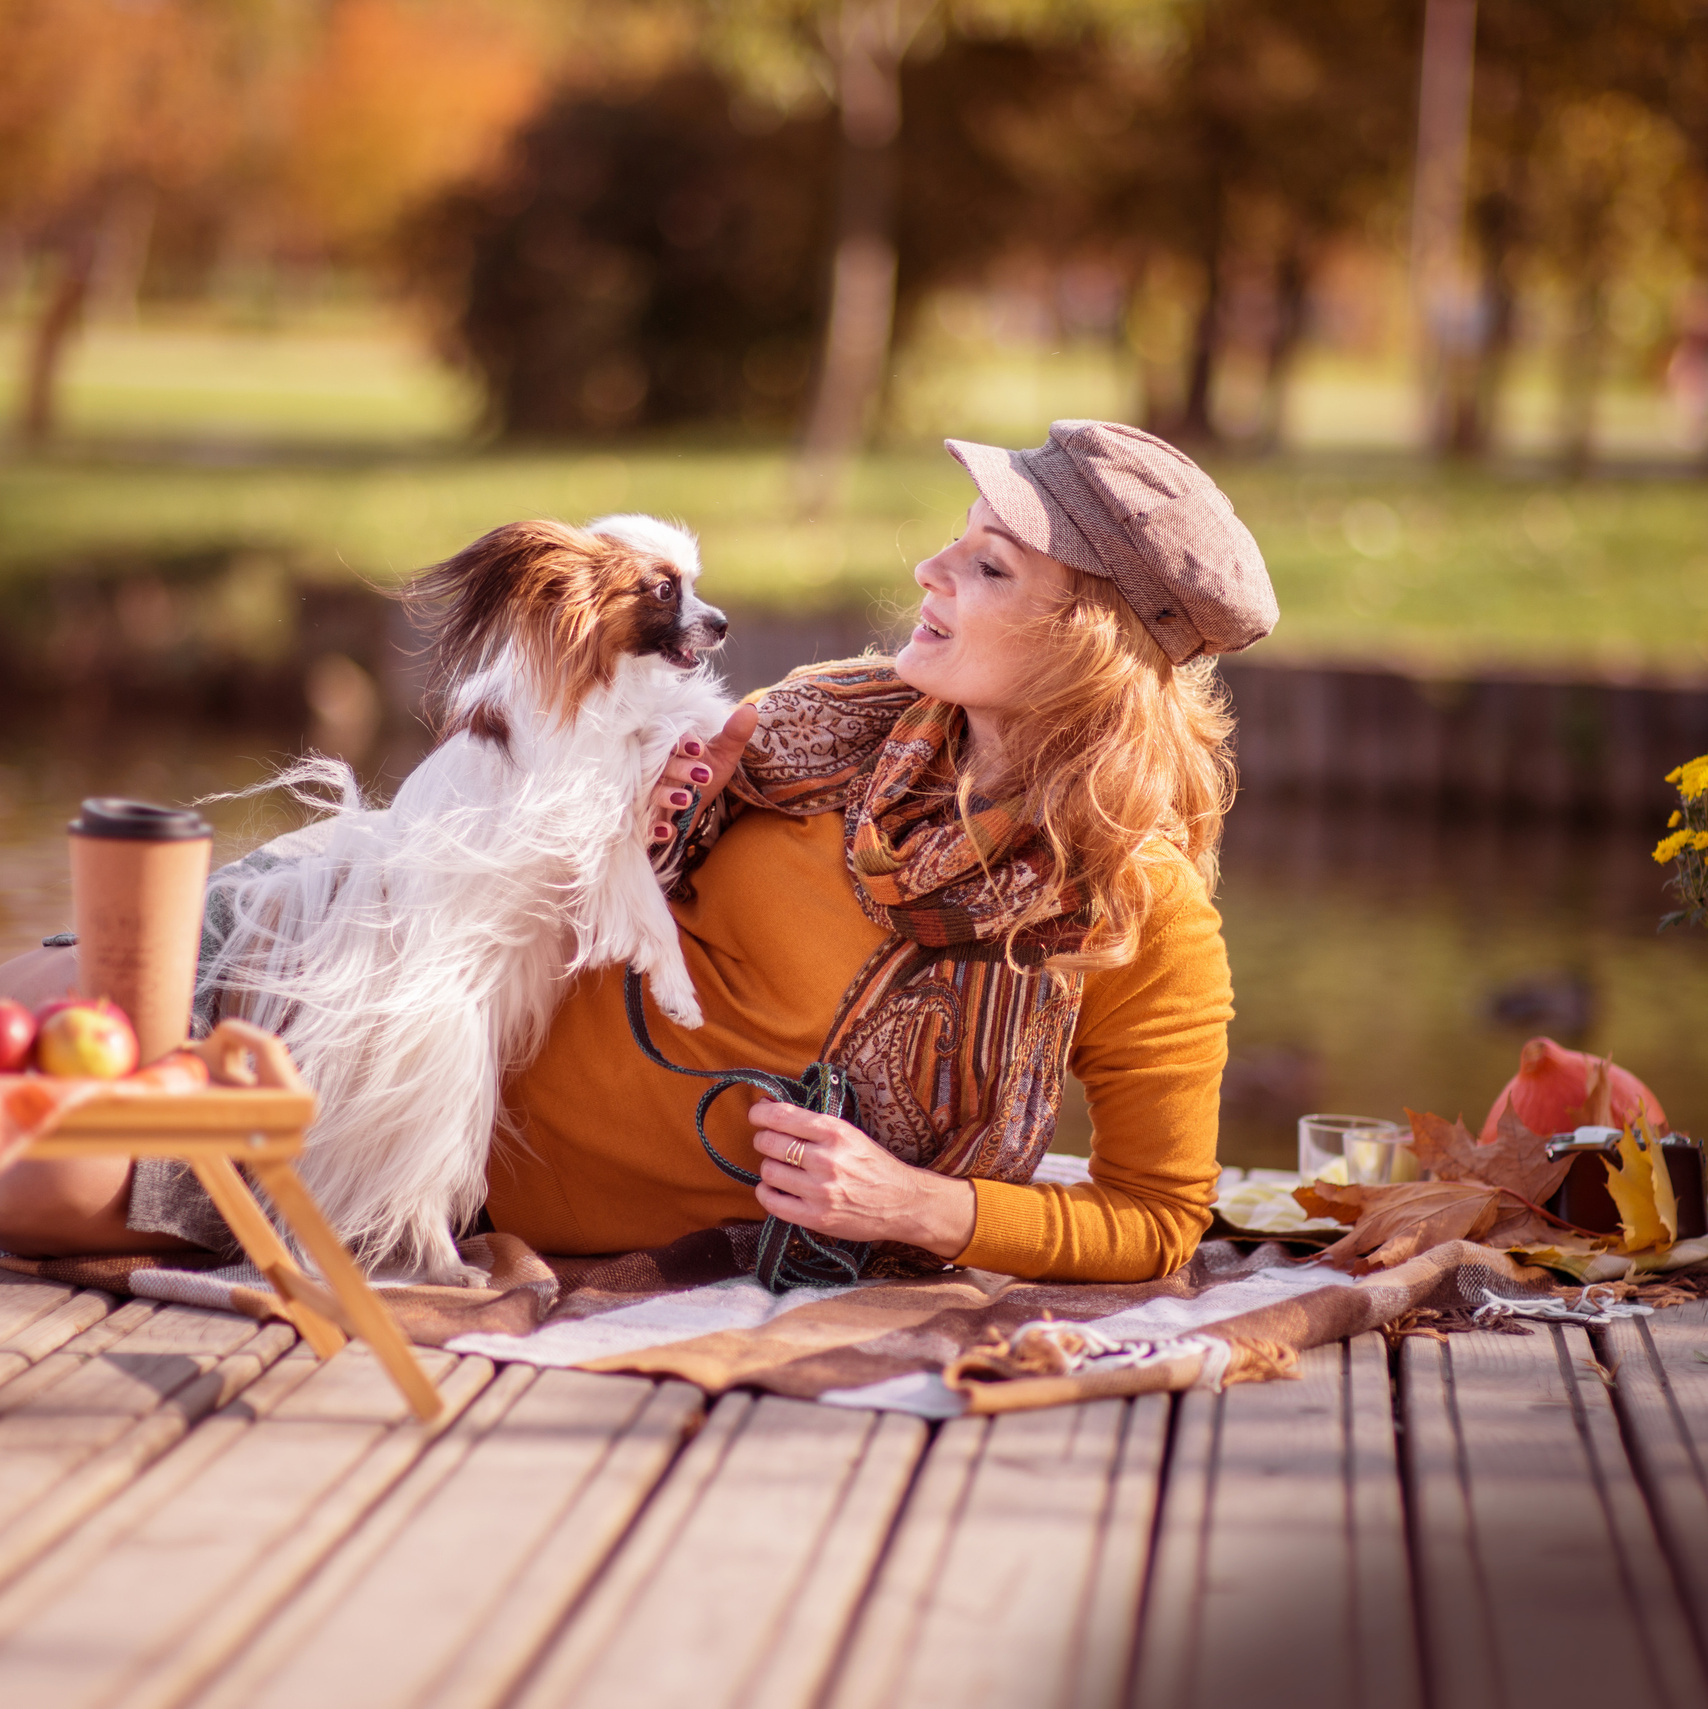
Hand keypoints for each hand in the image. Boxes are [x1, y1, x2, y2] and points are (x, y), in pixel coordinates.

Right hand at [646, 703, 759, 844]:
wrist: (696, 803)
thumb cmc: (707, 772)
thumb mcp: (724, 755)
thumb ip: (735, 734)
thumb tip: (751, 710)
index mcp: (672, 747)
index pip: (671, 739)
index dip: (683, 743)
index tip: (700, 749)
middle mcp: (656, 768)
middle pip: (661, 765)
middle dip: (681, 769)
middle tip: (706, 776)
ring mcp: (649, 792)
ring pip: (652, 791)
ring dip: (667, 795)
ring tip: (687, 801)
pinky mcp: (648, 816)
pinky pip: (645, 822)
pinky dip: (654, 828)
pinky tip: (668, 831)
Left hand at [748, 1099, 977, 1259]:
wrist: (902, 1202)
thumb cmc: (874, 1165)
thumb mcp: (850, 1134)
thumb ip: (813, 1124)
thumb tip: (769, 1107)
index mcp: (835, 1132)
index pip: (782, 1116)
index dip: (760, 1113)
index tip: (756, 1114)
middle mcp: (826, 1159)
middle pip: (769, 1143)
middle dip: (764, 1140)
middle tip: (769, 1143)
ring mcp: (820, 1190)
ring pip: (769, 1171)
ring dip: (768, 1167)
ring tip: (780, 1168)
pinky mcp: (816, 1217)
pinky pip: (773, 1202)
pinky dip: (767, 1193)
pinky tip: (775, 1189)